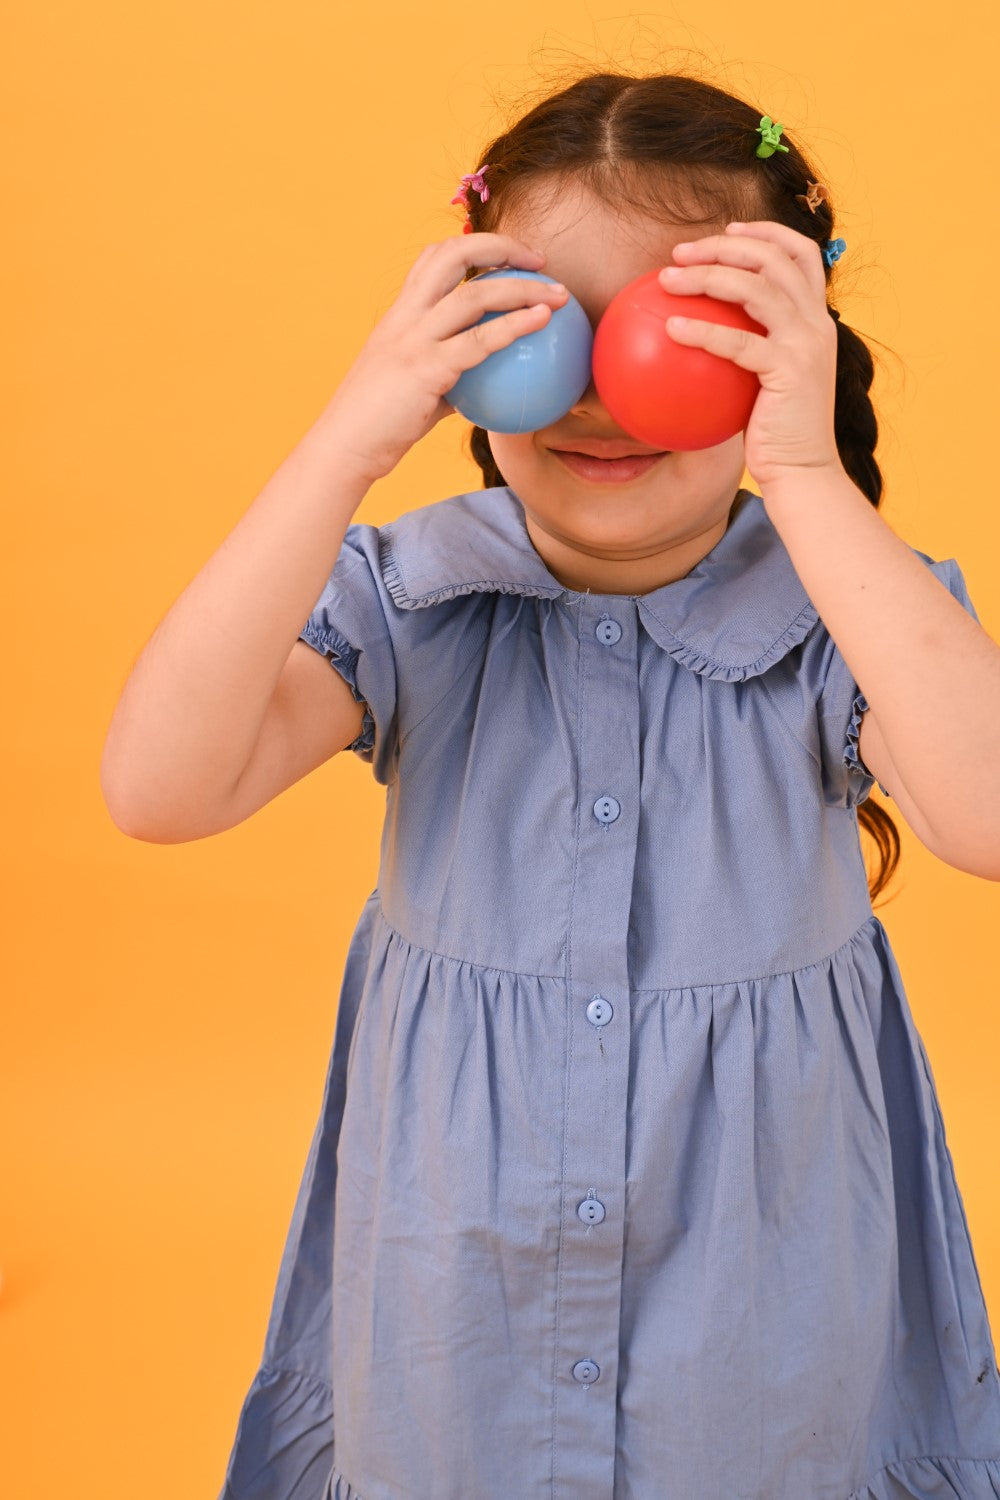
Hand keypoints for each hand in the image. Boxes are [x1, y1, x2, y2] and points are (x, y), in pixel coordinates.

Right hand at [323, 234, 567, 483]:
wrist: (345, 447)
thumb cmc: (380, 427)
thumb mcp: (415, 392)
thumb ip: (447, 380)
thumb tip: (484, 388)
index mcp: (399, 316)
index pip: (432, 259)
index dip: (472, 246)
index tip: (509, 258)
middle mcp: (405, 317)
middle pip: (453, 255)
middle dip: (500, 246)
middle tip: (539, 260)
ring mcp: (415, 339)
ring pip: (475, 294)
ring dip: (523, 287)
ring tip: (558, 293)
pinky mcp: (427, 368)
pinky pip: (480, 340)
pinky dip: (516, 325)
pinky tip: (543, 322)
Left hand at [658, 220, 844, 491]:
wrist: (804, 473)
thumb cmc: (776, 434)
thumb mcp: (767, 383)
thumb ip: (749, 352)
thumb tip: (697, 334)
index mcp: (816, 320)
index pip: (800, 254)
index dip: (765, 232)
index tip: (727, 230)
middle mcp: (816, 324)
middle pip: (773, 258)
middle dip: (724, 244)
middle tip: (680, 253)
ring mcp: (805, 344)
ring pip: (756, 287)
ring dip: (707, 274)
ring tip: (667, 278)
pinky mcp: (788, 371)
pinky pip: (737, 342)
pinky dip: (702, 330)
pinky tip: (670, 327)